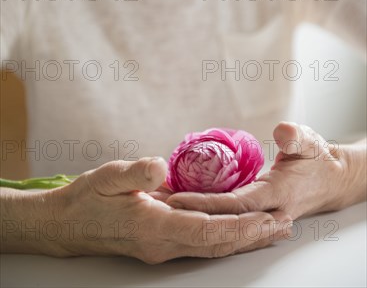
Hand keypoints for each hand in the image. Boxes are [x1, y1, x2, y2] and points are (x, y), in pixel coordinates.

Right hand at [47, 157, 291, 262]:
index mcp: (153, 226)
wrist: (68, 225)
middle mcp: (162, 245)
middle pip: (217, 245)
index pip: (207, 231)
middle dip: (252, 236)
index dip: (240, 226)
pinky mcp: (161, 244)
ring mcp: (162, 249)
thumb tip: (160, 168)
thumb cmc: (88, 198)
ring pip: (212, 248)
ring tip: (272, 231)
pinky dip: (225, 238)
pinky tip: (237, 231)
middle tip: (284, 226)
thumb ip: (136, 174)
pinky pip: (201, 244)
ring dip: (243, 240)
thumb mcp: (108, 177)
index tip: (268, 218)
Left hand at [166, 122, 347, 220]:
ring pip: (223, 223)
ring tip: (163, 209)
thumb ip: (296, 137)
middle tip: (158, 207)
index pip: (235, 203)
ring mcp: (261, 216)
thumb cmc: (316, 157)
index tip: (177, 199)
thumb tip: (282, 132)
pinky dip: (207, 217)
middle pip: (223, 219)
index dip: (205, 203)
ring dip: (196, 219)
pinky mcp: (256, 214)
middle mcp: (267, 211)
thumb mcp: (309, 141)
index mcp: (277, 193)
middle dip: (190, 216)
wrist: (329, 179)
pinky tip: (186, 209)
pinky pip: (229, 218)